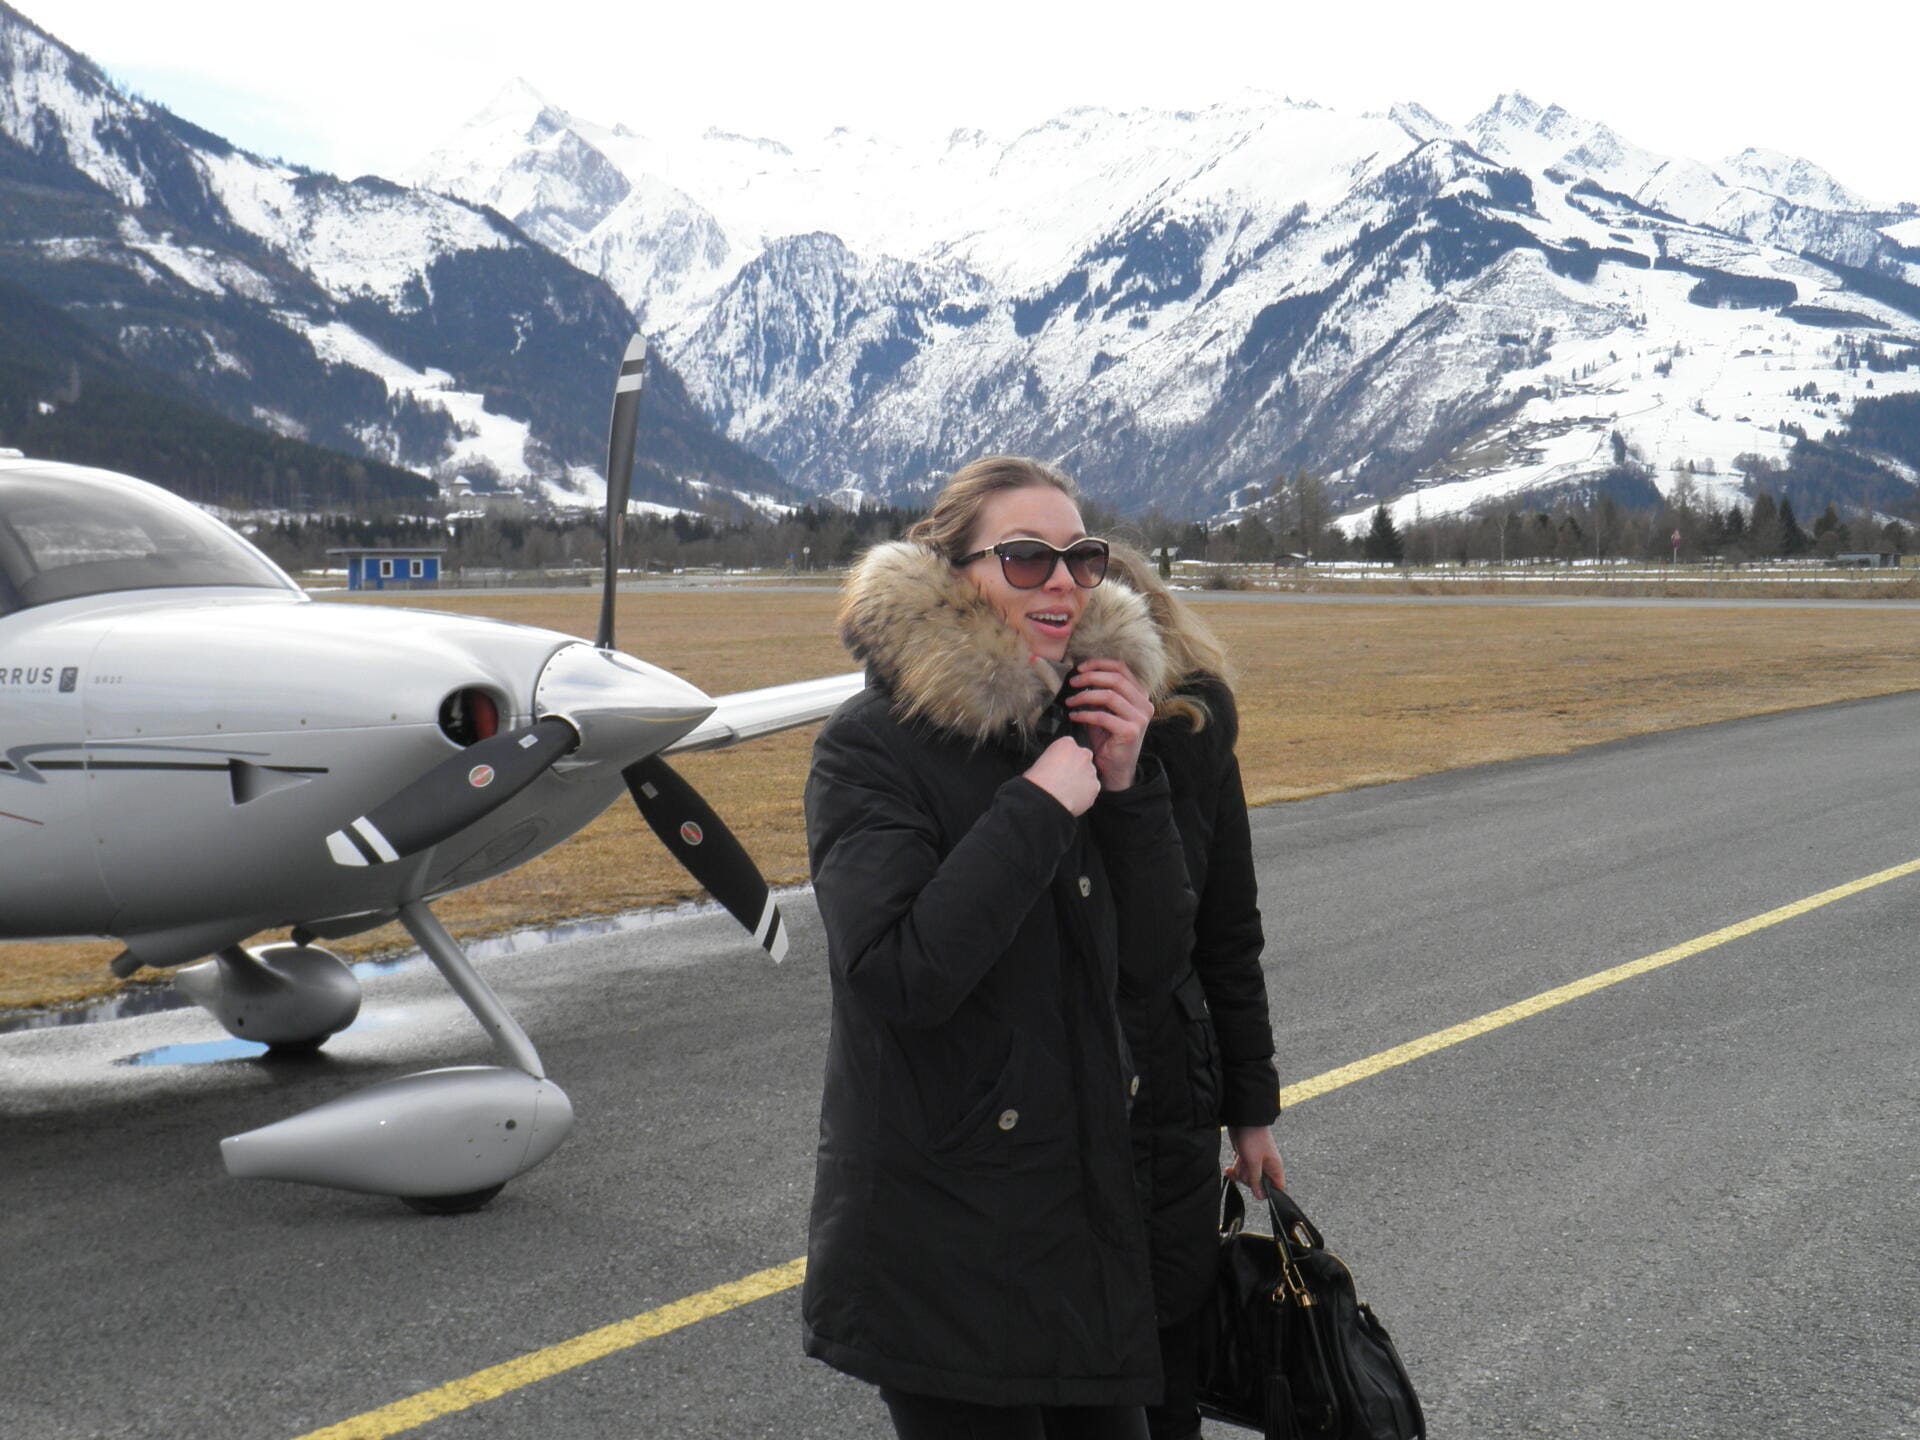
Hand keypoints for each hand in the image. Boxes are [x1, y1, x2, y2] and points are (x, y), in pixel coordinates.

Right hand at [1024, 736, 1100, 815]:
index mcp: (1066, 743)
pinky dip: (1085, 795)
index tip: (1059, 767)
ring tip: (1067, 792)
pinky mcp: (1095, 787)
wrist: (1045, 799)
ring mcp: (1091, 770)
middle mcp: (1082, 754)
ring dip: (1082, 781)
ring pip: (1089, 775)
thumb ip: (1053, 759)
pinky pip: (1091, 790)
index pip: (1070, 746)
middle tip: (1065, 779)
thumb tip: (1053, 768)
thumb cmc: (1037, 781)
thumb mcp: (1039, 761)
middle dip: (1077, 767)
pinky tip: (1073, 800)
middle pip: (1083, 758)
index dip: (1064, 758)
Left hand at [1065, 659, 1151, 790]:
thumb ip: (1099, 692)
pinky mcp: (1130, 732)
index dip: (1099, 664)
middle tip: (1072, 683)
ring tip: (1070, 701)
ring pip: (1110, 696)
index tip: (1080, 668)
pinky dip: (1085, 714)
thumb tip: (1080, 674)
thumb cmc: (1107, 738)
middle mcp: (1144, 704)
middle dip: (1090, 677)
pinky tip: (1074, 716)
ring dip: (1085, 696)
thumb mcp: (1104, 710)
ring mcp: (1140, 718)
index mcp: (1140, 694)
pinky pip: (1103, 716)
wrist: (1115, 768)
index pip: (1122, 668)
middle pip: (1116, 679)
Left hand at [1227, 1126, 1284, 1198]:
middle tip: (1245, 1168)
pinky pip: (1241, 1170)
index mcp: (1275, 1167)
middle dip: (1249, 1180)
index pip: (1277, 1187)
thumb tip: (1260, 1196)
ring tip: (1238, 1163)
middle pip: (1259, 1184)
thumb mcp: (1254, 1162)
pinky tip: (1229, 1168)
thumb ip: (1256, 1180)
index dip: (1268, 1191)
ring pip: (1248, 1177)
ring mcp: (1255, 1161)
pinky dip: (1235, 1169)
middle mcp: (1267, 1166)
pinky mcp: (1245, 1157)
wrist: (1242, 1119)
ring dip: (1240, 1173)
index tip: (1256, 1188)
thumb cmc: (1253, 1138)